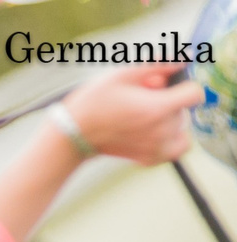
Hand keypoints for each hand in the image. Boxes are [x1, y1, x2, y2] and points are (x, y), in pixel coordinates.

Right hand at [64, 66, 199, 165]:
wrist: (72, 135)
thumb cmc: (93, 103)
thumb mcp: (125, 74)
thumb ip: (160, 64)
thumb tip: (186, 57)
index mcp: (157, 109)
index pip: (195, 94)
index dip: (184, 86)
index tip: (167, 86)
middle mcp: (161, 131)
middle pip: (183, 110)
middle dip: (168, 101)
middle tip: (139, 101)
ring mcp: (156, 148)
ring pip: (180, 127)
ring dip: (168, 119)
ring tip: (140, 116)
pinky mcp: (149, 159)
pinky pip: (175, 147)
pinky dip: (169, 139)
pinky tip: (150, 131)